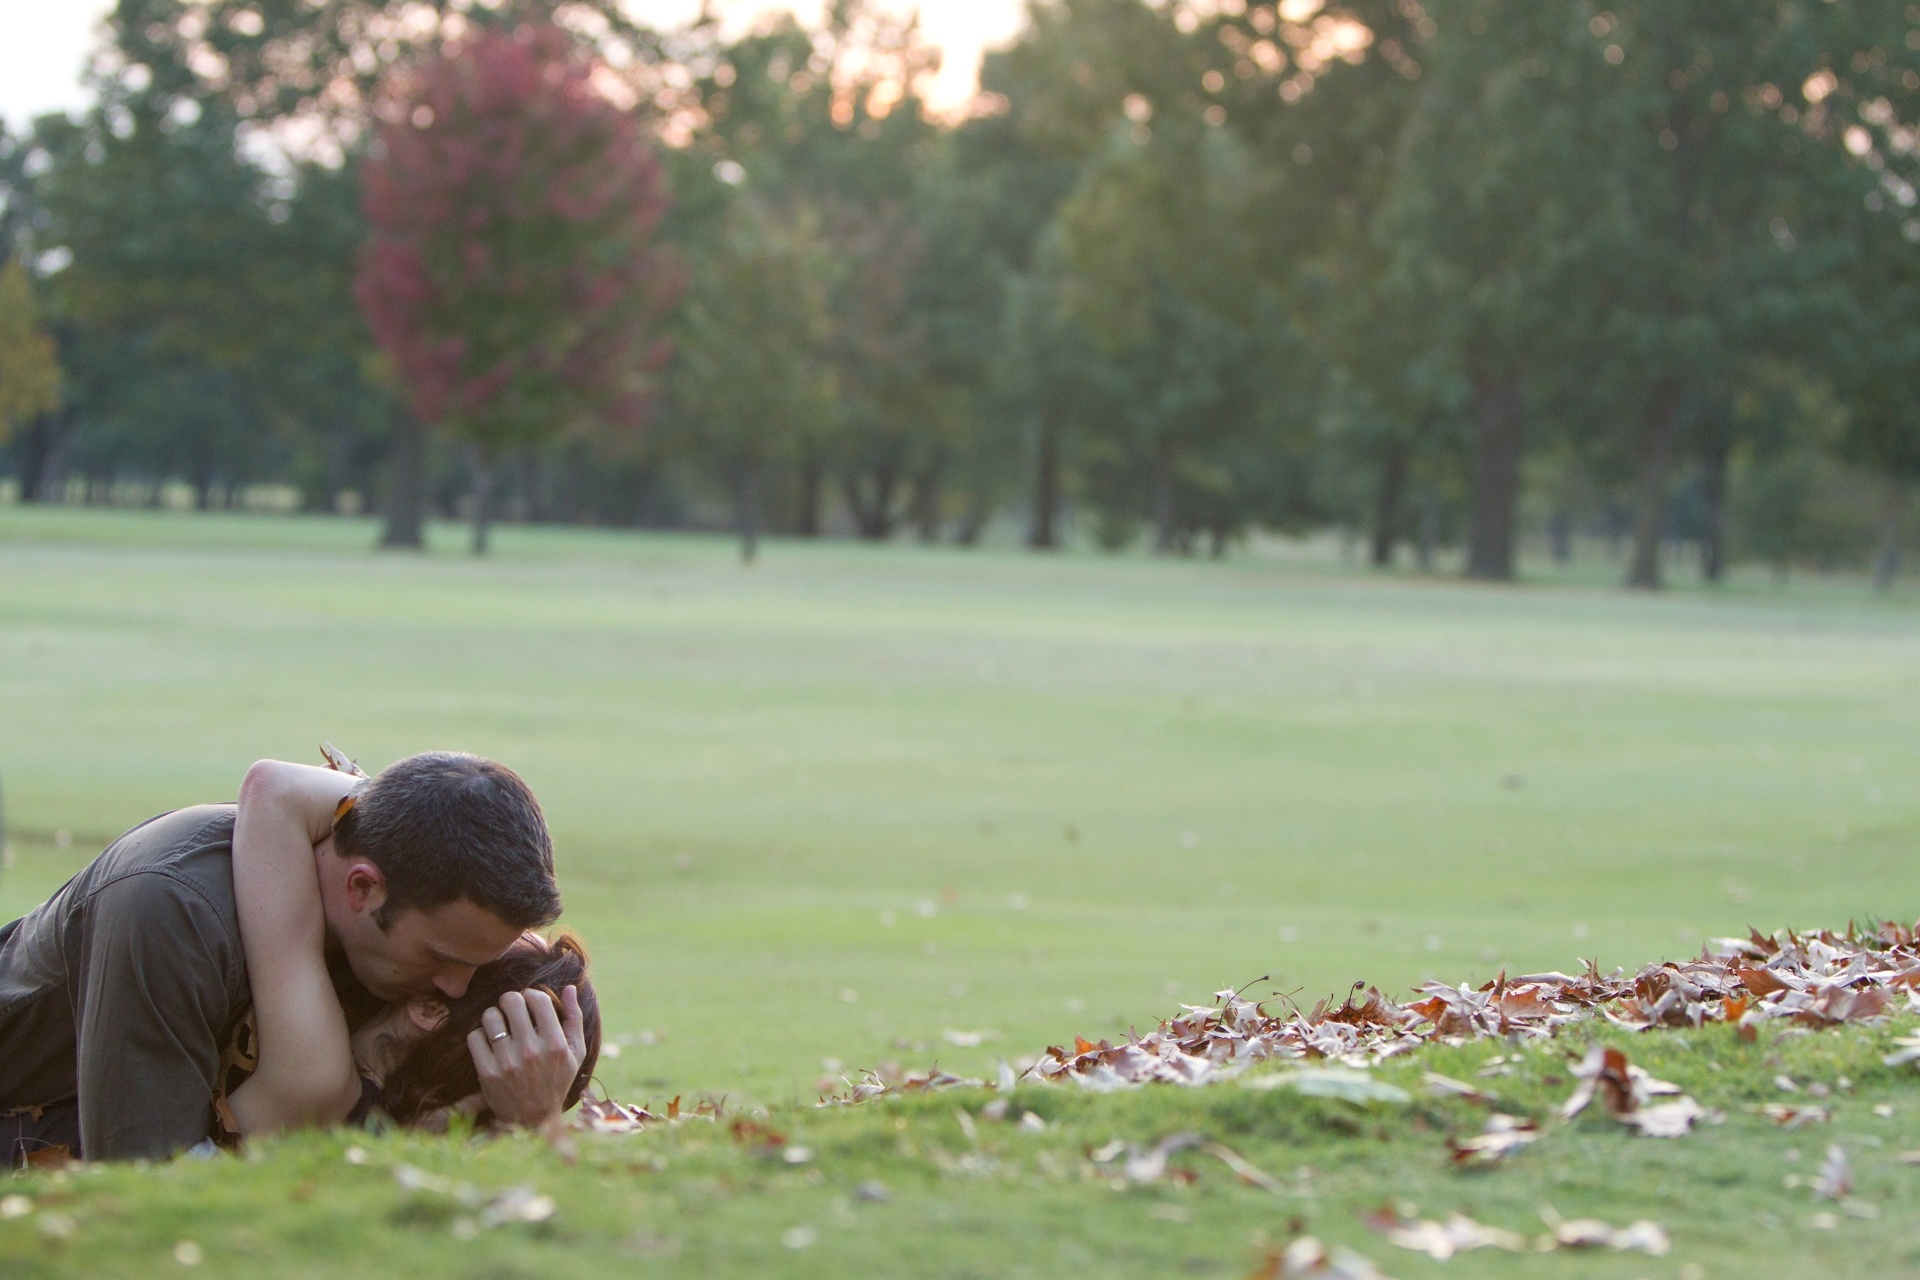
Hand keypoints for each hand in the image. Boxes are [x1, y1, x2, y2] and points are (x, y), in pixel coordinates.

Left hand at [466, 986, 586, 1127]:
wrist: (535, 1119)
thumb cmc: (557, 1080)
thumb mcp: (575, 1052)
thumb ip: (574, 1018)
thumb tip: (569, 987)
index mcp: (555, 1043)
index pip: (537, 999)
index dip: (531, 994)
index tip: (529, 1002)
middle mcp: (531, 1051)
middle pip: (511, 1001)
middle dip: (510, 1001)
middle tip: (511, 1010)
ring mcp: (508, 1062)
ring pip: (490, 1016)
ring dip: (493, 1016)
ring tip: (499, 1025)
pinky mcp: (487, 1073)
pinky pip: (475, 1036)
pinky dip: (479, 1035)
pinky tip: (489, 1042)